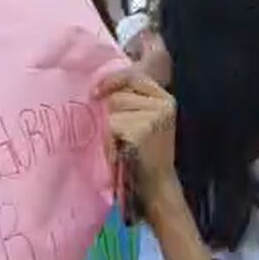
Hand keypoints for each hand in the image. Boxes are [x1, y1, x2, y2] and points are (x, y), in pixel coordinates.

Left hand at [97, 70, 177, 193]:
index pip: (133, 76)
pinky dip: (111, 140)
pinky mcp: (144, 129)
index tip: (94, 93)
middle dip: (112, 114)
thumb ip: (130, 101)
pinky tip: (122, 151)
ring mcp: (155, 115)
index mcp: (164, 98)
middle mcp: (163, 103)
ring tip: (123, 144)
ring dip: (110, 129)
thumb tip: (97, 88)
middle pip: (118, 95)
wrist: (157, 183)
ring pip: (113, 110)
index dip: (111, 82)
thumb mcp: (144, 120)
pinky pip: (113, 126)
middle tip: (122, 136)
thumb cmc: (145, 153)